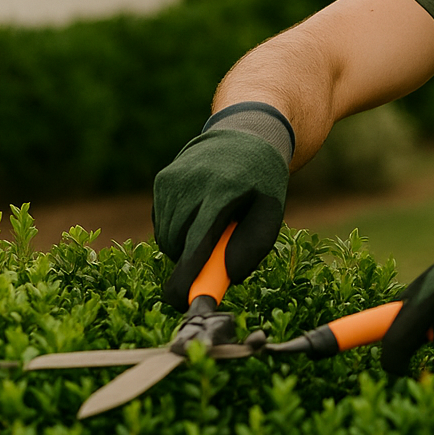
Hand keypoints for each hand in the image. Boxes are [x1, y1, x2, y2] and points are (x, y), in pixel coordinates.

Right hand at [153, 109, 291, 311]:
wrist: (247, 133)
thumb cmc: (263, 180)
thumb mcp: (271, 212)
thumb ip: (253, 246)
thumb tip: (228, 276)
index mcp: (223, 191)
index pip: (196, 243)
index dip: (187, 276)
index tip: (179, 301)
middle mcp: (192, 183)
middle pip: (177, 244)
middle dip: (192, 260)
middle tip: (217, 252)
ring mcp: (173, 179)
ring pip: (166, 236)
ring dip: (185, 245)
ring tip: (213, 226)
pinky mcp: (163, 179)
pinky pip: (162, 221)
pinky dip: (177, 228)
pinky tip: (200, 212)